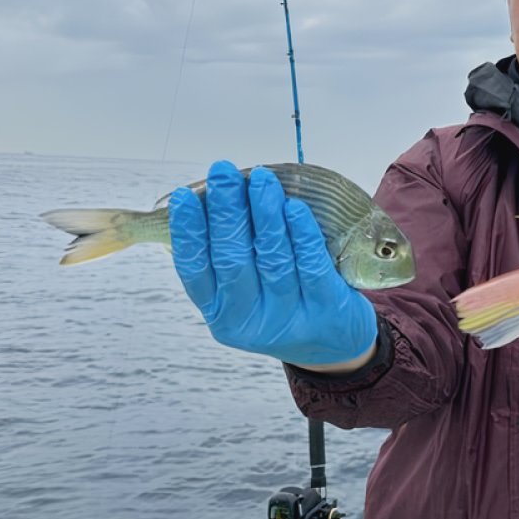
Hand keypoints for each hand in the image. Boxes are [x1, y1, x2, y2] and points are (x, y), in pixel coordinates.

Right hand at [169, 161, 378, 366]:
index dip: (187, 232)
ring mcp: (287, 318)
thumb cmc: (283, 303)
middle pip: (232, 258)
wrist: (334, 346)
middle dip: (226, 210)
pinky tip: (293, 207)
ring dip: (264, 213)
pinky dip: (301, 233)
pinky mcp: (325, 310)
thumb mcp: (246, 293)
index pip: (195, 270)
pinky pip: (311, 265)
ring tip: (260, 179)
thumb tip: (212, 198)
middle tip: (223, 172)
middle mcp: (249, 320)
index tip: (184, 196)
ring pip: (272, 258)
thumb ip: (228, 257)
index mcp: (220, 313)